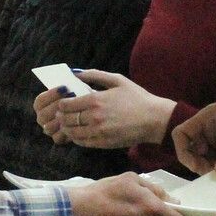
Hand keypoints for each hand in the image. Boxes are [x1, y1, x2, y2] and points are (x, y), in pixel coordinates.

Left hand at [35, 72, 173, 149]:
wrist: (154, 119)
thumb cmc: (137, 98)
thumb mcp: (117, 80)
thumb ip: (95, 75)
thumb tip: (75, 72)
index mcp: (95, 100)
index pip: (66, 104)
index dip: (61, 104)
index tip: (63, 103)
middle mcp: (94, 117)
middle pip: (66, 119)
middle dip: (62, 116)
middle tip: (63, 114)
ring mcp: (98, 132)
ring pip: (72, 132)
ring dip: (67, 128)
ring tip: (69, 124)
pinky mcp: (103, 143)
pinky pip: (82, 142)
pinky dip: (76, 138)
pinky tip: (79, 132)